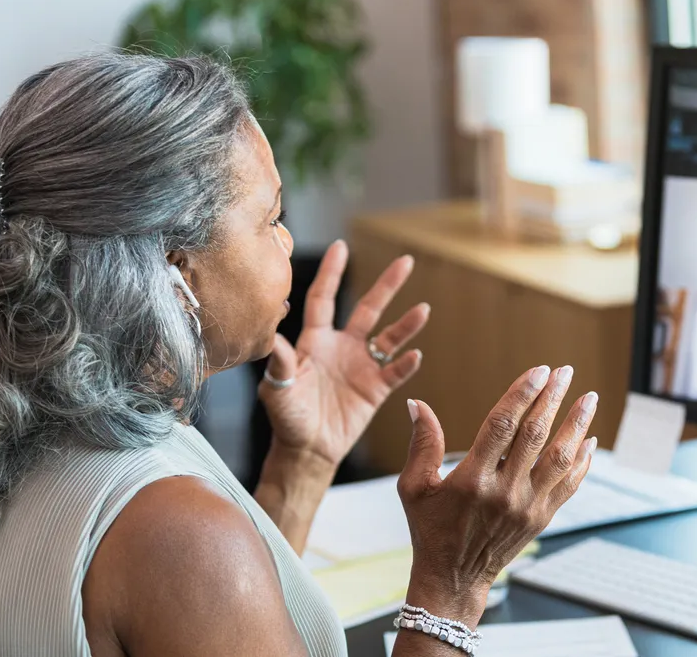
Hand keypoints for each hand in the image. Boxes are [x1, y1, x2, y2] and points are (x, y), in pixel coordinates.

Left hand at [258, 240, 429, 467]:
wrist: (307, 449)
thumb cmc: (286, 417)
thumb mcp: (277, 388)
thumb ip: (279, 362)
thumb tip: (273, 336)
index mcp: (315, 341)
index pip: (324, 298)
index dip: (332, 273)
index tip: (341, 247)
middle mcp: (342, 347)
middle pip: (368, 308)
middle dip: (387, 285)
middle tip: (406, 261)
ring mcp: (361, 366)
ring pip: (389, 338)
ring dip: (407, 324)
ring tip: (423, 309)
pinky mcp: (375, 389)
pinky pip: (395, 372)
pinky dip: (406, 364)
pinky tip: (415, 355)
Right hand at [396, 365, 597, 625]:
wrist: (455, 578)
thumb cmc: (430, 529)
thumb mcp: (414, 487)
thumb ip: (421, 444)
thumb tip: (417, 403)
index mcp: (472, 480)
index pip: (502, 426)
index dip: (522, 394)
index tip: (538, 371)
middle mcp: (504, 492)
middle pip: (535, 435)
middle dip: (552, 399)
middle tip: (564, 372)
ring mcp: (527, 507)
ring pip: (560, 458)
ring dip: (577, 425)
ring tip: (588, 398)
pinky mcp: (542, 518)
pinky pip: (569, 484)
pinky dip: (581, 460)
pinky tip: (589, 439)